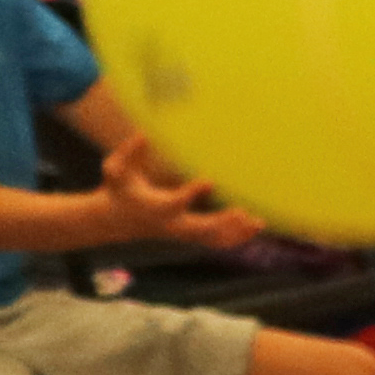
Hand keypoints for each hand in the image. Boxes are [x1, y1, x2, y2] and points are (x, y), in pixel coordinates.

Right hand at [102, 159, 248, 249]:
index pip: (175, 202)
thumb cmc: (118, 189)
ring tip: (258, 222)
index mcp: (155, 207)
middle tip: (243, 211)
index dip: (192, 193)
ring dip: (237, 233)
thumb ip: (129, 152)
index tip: (209, 179)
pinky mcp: (191, 236)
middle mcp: (172, 225)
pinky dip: (237, 237)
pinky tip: (256, 227)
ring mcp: (183, 233)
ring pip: (214, 240)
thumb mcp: (115, 169)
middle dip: (222, 222)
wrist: (117, 220)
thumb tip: (144, 133)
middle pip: (201, 229)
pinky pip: (218, 242)